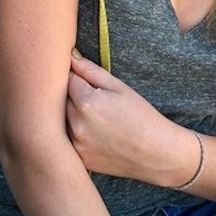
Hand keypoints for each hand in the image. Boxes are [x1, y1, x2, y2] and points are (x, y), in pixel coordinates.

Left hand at [66, 51, 177, 184]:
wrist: (155, 153)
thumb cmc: (141, 116)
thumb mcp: (120, 88)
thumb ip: (91, 71)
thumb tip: (70, 57)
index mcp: (87, 102)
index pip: (67, 79)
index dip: (77, 77)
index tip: (87, 80)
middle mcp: (76, 124)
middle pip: (60, 100)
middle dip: (71, 95)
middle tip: (95, 99)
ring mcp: (75, 144)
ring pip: (61, 121)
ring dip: (71, 115)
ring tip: (97, 117)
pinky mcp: (78, 159)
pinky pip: (67, 140)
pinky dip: (75, 133)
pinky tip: (96, 133)